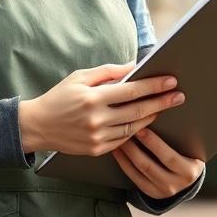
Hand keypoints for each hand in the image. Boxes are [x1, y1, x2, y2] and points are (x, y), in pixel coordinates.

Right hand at [19, 63, 184, 155]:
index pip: (131, 91)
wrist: (37, 126)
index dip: (153, 86)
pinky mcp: (96, 150)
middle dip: (161, 102)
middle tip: (179, 96)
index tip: (171, 81)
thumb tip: (134, 66)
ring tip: (164, 107)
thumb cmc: (59, 97)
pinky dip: (136, 130)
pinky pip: (123, 140)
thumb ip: (108, 72)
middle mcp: (96, 120)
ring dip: (151, 117)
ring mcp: (97, 137)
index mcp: (93, 98)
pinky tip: (144, 122)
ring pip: (134, 128)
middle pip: (138, 111)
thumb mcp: (80, 77)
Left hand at [112, 129, 203, 199]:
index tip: (142, 127)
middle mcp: (175, 185)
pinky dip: (123, 162)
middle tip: (124, 130)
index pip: (169, 157)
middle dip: (135, 147)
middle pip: (150, 165)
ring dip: (126, 153)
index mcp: (189, 172)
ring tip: (118, 137)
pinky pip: (133, 177)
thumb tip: (161, 112)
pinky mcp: (150, 192)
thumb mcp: (191, 148)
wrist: (188, 177)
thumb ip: (181, 136)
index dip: (154, 143)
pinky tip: (118, 150)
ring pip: (140, 170)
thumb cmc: (190, 153)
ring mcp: (162, 191)